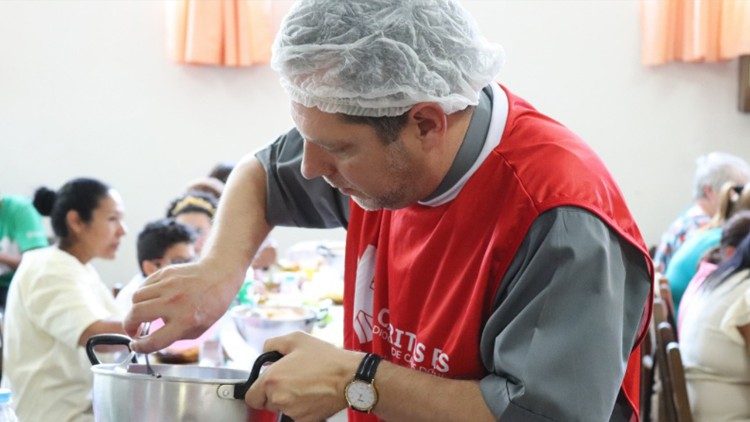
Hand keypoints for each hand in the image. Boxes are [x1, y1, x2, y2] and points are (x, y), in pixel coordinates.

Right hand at [123, 261, 240, 352]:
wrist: (219, 275)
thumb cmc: (210, 305)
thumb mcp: (198, 329)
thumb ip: (174, 336)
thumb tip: (149, 341)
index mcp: (185, 321)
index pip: (153, 340)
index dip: (139, 347)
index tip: (136, 346)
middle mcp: (175, 303)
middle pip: (136, 315)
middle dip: (129, 326)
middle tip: (133, 330)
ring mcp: (169, 285)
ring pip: (135, 298)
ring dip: (135, 309)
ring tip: (144, 313)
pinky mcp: (165, 273)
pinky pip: (143, 286)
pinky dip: (143, 295)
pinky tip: (151, 299)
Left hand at [245, 332, 362, 421]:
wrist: (350, 377)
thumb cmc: (325, 358)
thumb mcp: (297, 339)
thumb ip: (273, 344)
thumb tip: (265, 352)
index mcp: (272, 380)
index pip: (251, 396)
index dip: (258, 389)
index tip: (268, 384)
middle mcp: (279, 399)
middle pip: (267, 403)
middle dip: (275, 393)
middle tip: (293, 379)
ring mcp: (293, 412)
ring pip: (283, 409)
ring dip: (290, 400)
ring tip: (307, 384)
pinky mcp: (306, 420)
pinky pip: (297, 415)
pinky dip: (302, 407)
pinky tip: (313, 394)